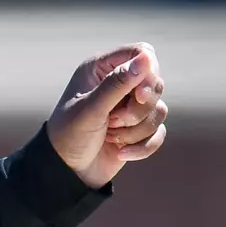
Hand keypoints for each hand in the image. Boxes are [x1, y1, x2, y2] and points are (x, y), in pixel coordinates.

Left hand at [46, 42, 168, 188]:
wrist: (65, 174)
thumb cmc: (68, 137)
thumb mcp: (90, 110)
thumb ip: (117, 84)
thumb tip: (146, 58)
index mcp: (100, 69)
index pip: (141, 52)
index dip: (148, 72)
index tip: (139, 95)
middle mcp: (117, 84)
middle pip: (155, 83)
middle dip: (138, 109)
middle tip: (112, 121)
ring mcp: (130, 106)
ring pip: (159, 110)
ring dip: (135, 130)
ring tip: (109, 136)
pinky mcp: (138, 128)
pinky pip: (159, 132)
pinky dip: (142, 146)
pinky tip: (120, 153)